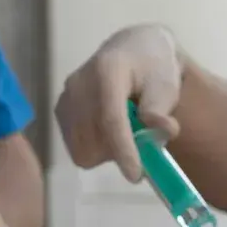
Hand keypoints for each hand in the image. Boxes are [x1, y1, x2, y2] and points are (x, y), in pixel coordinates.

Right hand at [55, 24, 183, 181]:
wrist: (131, 50)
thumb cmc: (152, 67)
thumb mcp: (167, 82)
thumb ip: (161, 107)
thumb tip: (161, 129)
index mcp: (107, 71)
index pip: (110, 117)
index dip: (122, 149)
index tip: (135, 175)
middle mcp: (78, 84)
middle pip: (94, 139)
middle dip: (120, 151)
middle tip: (143, 143)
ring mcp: (66, 98)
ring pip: (82, 149)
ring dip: (107, 152)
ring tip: (124, 133)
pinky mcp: (60, 111)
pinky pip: (76, 148)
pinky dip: (95, 149)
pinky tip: (108, 132)